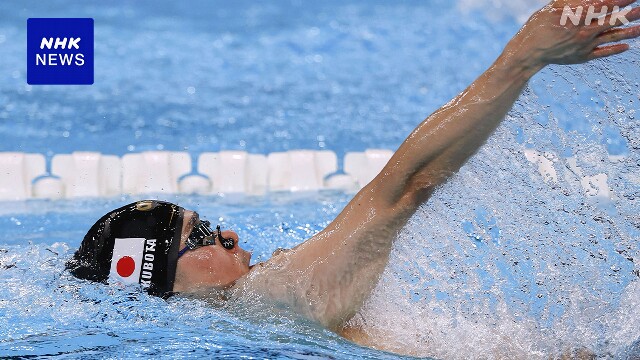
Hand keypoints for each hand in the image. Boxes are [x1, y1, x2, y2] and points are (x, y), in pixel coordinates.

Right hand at [507, 0, 639, 65]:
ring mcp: (584, 46)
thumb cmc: (538, 25)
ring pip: (612, 37)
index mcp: (578, 17)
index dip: (622, 0)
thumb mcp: (554, 7)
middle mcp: (584, 32)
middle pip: (614, 20)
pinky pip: (603, 53)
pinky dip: (615, 49)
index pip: (607, 5)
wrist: (528, 52)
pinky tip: (627, 46)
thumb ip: (574, 0)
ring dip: (629, 31)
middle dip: (631, 13)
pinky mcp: (582, 57)